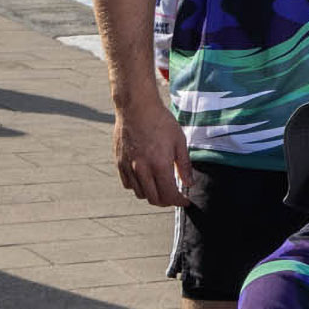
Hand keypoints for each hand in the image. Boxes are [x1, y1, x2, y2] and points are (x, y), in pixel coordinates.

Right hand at [111, 89, 190, 206]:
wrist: (136, 107)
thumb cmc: (161, 121)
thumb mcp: (179, 142)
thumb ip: (184, 166)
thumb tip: (189, 184)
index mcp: (159, 165)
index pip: (169, 195)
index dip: (179, 202)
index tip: (185, 201)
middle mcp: (141, 169)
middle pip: (154, 199)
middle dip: (167, 202)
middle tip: (175, 197)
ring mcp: (128, 166)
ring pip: (140, 193)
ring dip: (153, 196)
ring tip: (162, 189)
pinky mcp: (119, 161)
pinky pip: (128, 184)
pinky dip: (138, 187)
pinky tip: (147, 180)